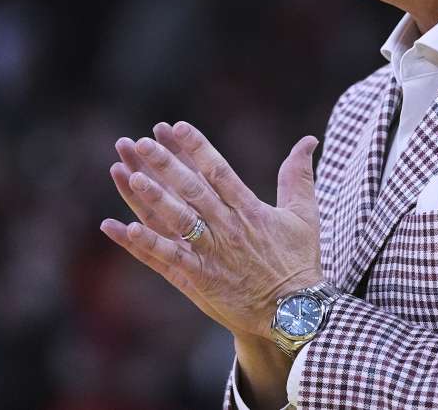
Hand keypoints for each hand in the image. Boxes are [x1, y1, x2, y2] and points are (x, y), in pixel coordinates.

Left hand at [101, 121, 322, 338]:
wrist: (296, 312)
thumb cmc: (299, 262)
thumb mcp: (304, 214)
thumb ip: (299, 175)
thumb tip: (308, 140)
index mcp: (250, 209)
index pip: (219, 171)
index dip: (197, 147)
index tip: (176, 126)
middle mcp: (229, 228)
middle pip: (193, 190)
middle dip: (167, 165)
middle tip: (142, 142)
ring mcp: (214, 253)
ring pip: (179, 220)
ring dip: (154, 198)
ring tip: (132, 177)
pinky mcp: (202, 278)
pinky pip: (171, 258)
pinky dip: (149, 244)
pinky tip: (128, 228)